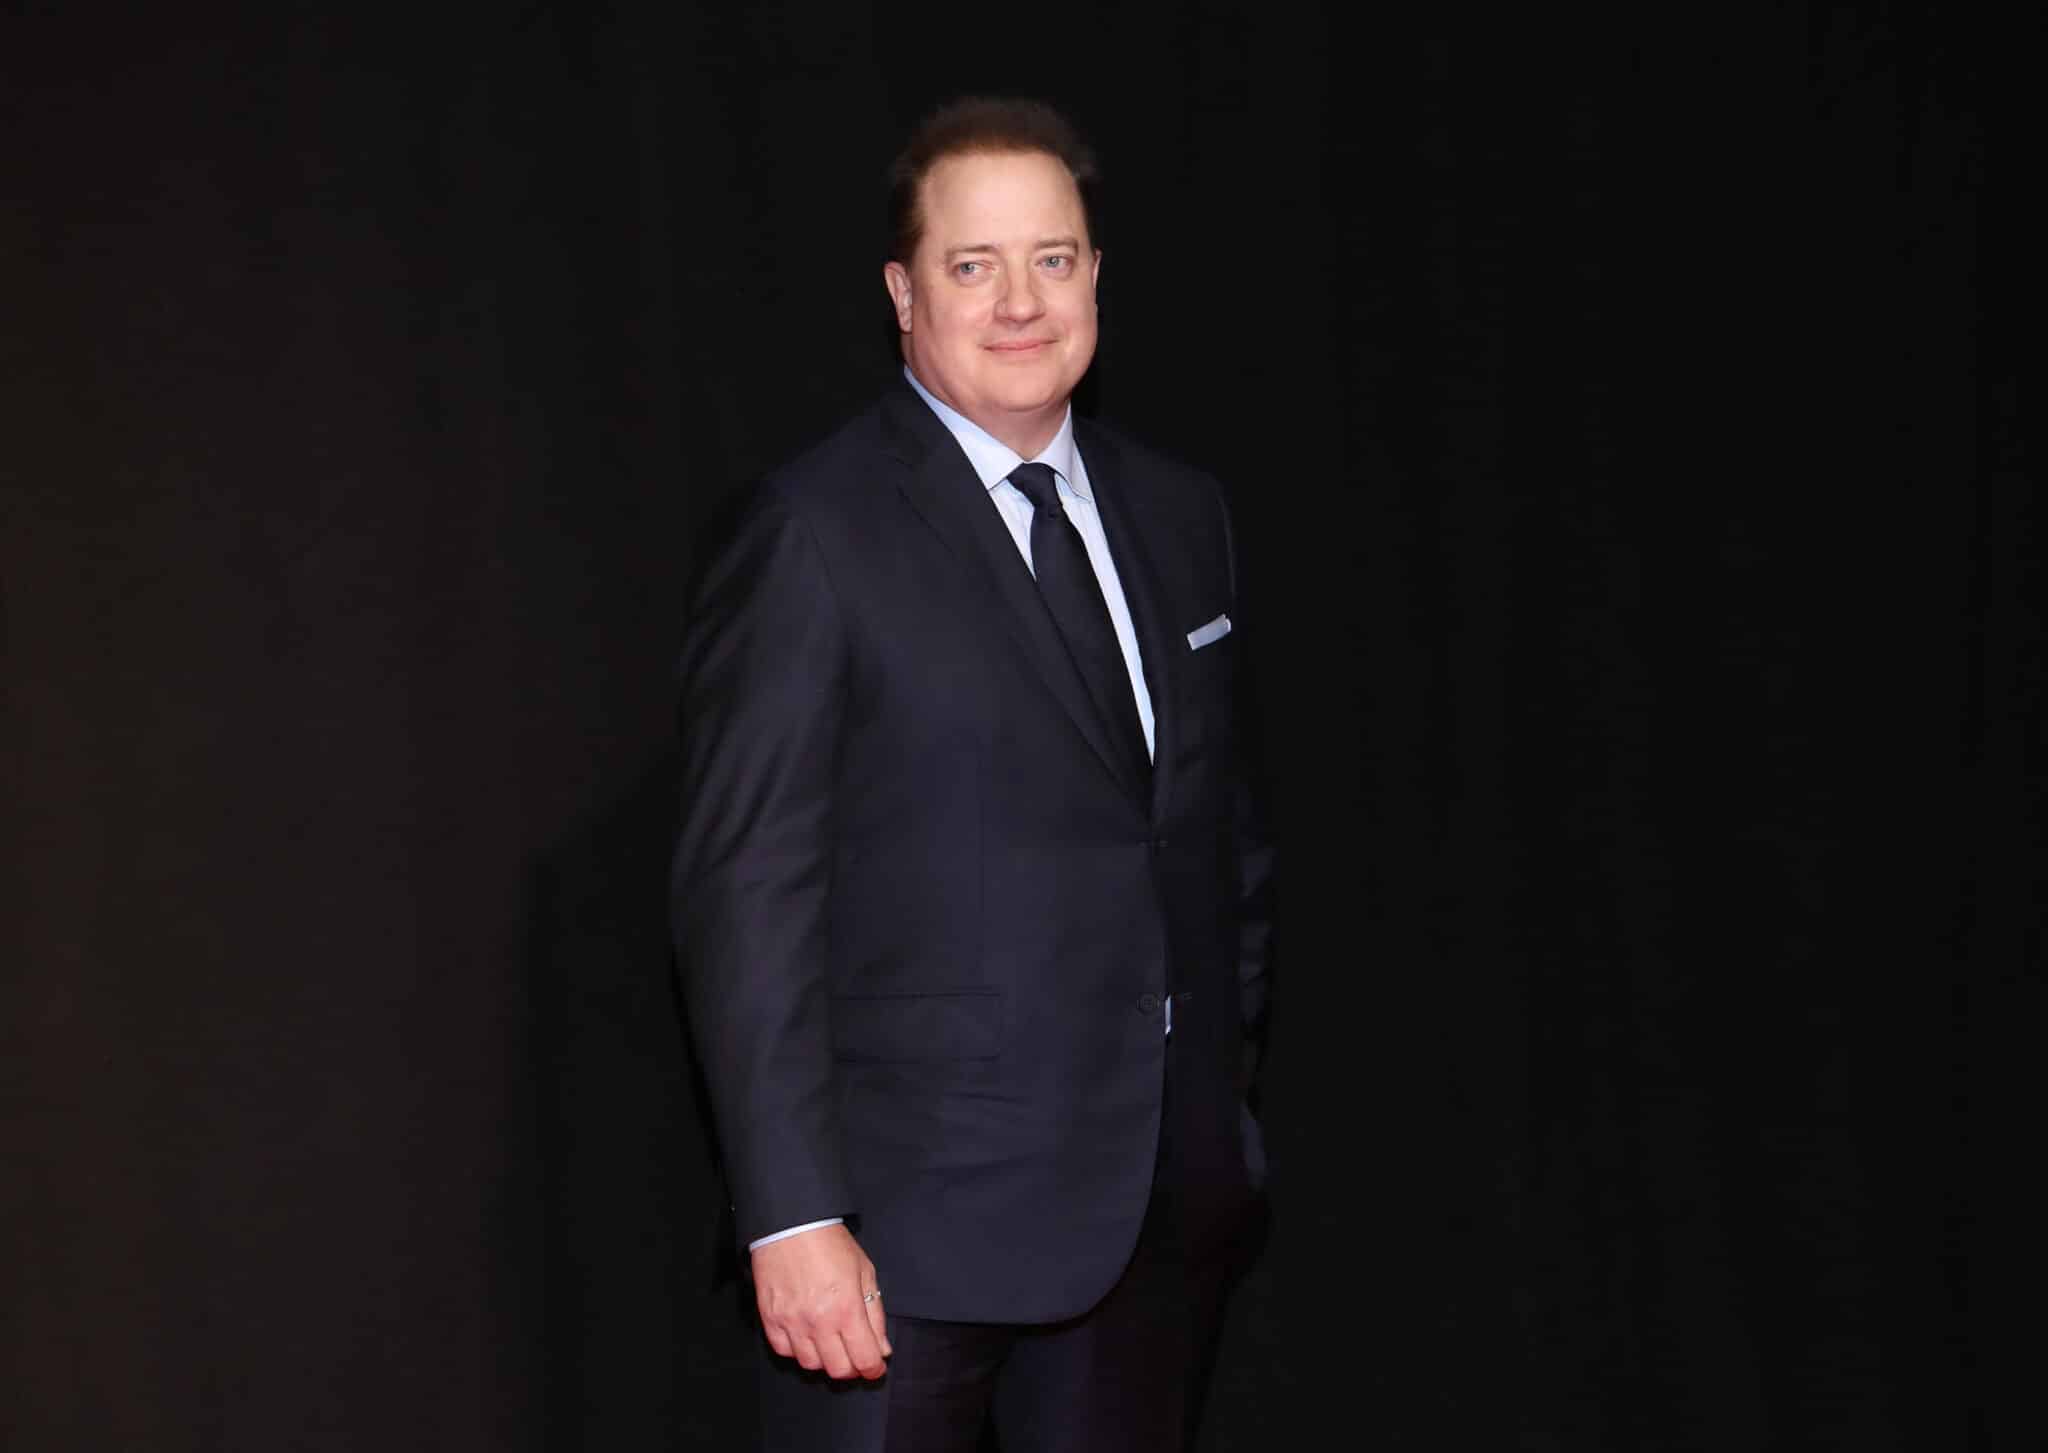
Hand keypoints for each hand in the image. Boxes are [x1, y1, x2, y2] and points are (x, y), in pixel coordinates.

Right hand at [750, 1223, 892, 1379]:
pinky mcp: (771, 1319)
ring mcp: (792, 1322)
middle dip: (852, 1367)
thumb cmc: (830, 1243)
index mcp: (847, 1308)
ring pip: (811, 1365)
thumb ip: (875, 1314)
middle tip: (855, 1355)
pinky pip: (785, 1351)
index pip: (864, 1358)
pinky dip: (798, 1350)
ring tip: (830, 1343)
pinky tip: (806, 1336)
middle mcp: (819, 1321)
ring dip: (825, 1359)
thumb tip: (881, 1348)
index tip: (875, 1366)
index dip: (874, 1368)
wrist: (791, 1225)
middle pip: (838, 1369)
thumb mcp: (865, 1272)